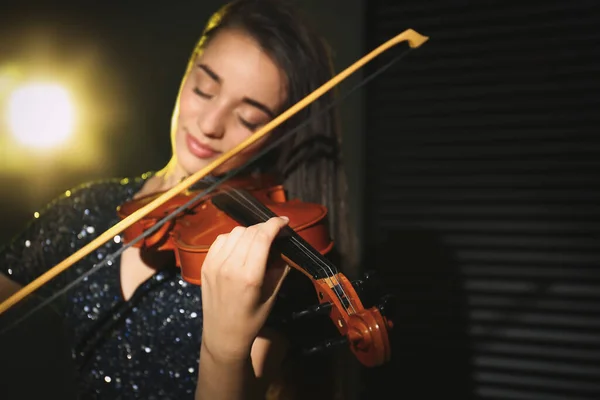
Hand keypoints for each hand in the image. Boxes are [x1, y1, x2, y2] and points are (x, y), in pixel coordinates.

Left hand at [200, 216, 290, 360]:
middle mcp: (229, 267)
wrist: (222, 335)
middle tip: (275, 232)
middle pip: (249, 232)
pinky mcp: (205, 265)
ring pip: (234, 232)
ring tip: (258, 239)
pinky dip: (233, 237)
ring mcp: (214, 265)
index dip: (275, 224)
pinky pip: (221, 240)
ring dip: (249, 231)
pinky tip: (241, 245)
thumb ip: (279, 269)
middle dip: (265, 227)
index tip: (285, 222)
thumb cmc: (251, 320)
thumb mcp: (272, 296)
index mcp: (249, 276)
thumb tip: (284, 248)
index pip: (262, 237)